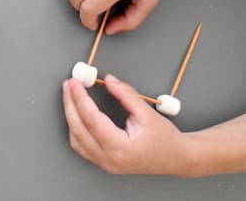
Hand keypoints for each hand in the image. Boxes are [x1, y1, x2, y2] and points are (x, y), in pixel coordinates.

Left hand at [62, 75, 191, 175]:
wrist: (177, 157)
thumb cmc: (165, 139)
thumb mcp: (147, 112)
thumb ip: (126, 94)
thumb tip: (108, 80)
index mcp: (121, 148)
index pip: (92, 120)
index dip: (80, 99)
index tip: (75, 83)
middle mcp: (110, 159)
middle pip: (79, 129)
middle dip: (70, 104)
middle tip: (69, 85)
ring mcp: (105, 164)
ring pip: (76, 140)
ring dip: (70, 116)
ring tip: (70, 96)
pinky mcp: (104, 163)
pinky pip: (82, 146)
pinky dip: (76, 128)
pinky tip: (76, 114)